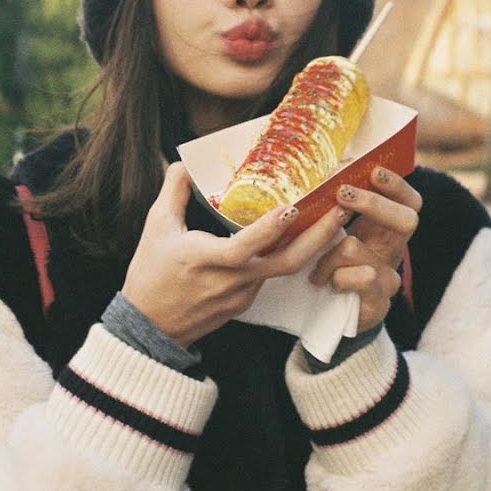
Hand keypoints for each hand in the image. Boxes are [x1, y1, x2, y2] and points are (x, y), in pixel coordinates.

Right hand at [122, 163, 351, 347]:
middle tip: (341, 211)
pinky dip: (286, 257)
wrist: (149, 328)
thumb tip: (185, 163)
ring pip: (282, 269)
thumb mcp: (156, 228)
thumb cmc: (150, 276)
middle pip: (286, 262)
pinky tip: (299, 239)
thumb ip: (173, 192)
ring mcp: (242, 296)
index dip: (271, 228)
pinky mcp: (245, 304)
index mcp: (209, 260)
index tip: (293, 207)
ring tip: (329, 218)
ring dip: (308, 245)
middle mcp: (232, 281)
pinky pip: (270, 277)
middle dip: (318, 237)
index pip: (247, 245)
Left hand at [308, 166, 421, 334]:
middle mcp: (394, 251)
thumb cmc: (329, 269)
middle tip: (341, 194)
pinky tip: (326, 285)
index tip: (374, 171)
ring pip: (358, 247)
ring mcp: (390, 277)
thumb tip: (324, 177)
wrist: (330, 319)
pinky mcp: (380, 301)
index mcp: (384, 231)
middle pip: (407, 219)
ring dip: (328, 256)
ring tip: (316, 270)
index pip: (409, 202)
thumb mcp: (333, 238)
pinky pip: (358, 277)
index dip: (398, 185)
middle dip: (373, 203)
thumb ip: (336, 214)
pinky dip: (335, 278)